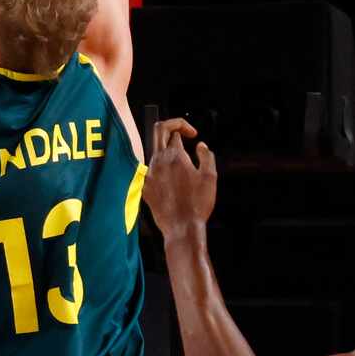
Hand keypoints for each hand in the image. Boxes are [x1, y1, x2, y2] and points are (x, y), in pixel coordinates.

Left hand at [143, 117, 217, 238]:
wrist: (181, 227)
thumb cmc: (197, 203)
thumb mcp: (210, 176)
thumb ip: (206, 155)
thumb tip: (200, 145)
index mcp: (174, 156)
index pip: (173, 130)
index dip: (184, 128)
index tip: (193, 135)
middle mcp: (157, 162)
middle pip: (157, 133)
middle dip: (170, 128)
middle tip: (183, 136)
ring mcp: (148, 174)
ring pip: (154, 152)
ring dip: (167, 152)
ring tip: (182, 164)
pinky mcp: (144, 187)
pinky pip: (150, 170)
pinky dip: (161, 169)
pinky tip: (173, 180)